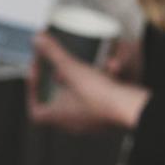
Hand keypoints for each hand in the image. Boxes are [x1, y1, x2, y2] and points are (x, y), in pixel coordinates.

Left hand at [26, 34, 144, 132]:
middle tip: (54, 71)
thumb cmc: (102, 95)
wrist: (133, 109)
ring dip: (69, 91)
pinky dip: (86, 96)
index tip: (36, 76)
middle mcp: (72, 125)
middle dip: (51, 88)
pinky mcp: (104, 122)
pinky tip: (93, 81)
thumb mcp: (73, 69)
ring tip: (73, 73)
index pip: (35, 113)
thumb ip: (54, 53)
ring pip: (72, 109)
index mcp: (60, 117)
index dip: (32, 94)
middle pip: (53, 109)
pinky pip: (89, 110)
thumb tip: (37, 39)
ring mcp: (89, 126)